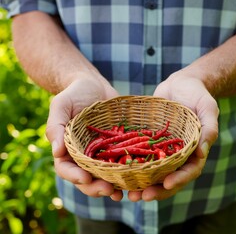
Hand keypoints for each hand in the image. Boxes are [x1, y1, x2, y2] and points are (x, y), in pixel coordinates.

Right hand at [45, 78, 123, 200]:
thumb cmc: (74, 94)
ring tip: (122, 192)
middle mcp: (84, 156)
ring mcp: (101, 154)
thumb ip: (56, 126)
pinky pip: (121, 163)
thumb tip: (56, 153)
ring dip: (112, 186)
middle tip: (108, 190)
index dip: (74, 176)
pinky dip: (127, 173)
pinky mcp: (117, 148)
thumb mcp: (61, 105)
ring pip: (104, 176)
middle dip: (96, 187)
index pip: (66, 168)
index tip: (85, 178)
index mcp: (67, 149)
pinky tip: (136, 178)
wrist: (95, 86)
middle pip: (86, 179)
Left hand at [127, 72, 218, 201]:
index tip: (166, 184)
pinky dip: (132, 165)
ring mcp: (163, 149)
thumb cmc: (198, 94)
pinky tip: (118, 170)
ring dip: (141, 183)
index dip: (178, 180)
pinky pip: (141, 155)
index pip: (189, 171)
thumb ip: (208, 129)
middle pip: (168, 177)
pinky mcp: (150, 141)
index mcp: (194, 150)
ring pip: (153, 171)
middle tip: (140, 197)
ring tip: (128, 192)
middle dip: (156, 189)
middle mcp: (178, 154)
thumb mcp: (207, 108)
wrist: (181, 84)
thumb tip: (202, 153)